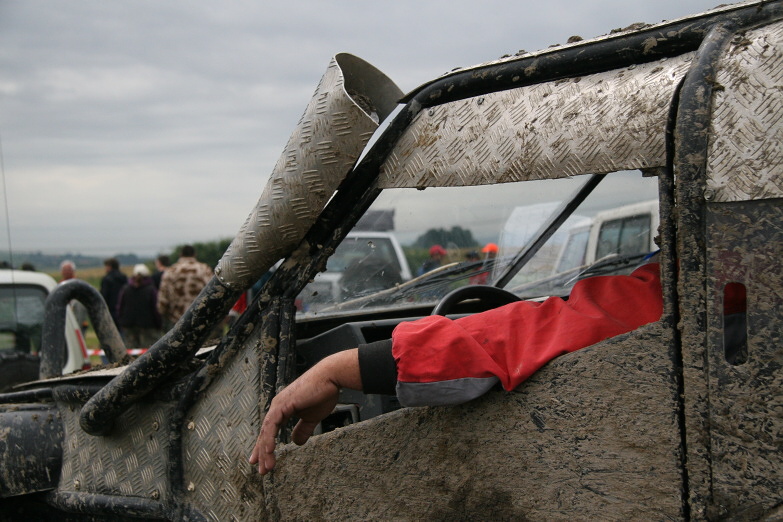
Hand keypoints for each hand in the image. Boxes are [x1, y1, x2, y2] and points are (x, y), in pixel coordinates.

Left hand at [249, 348, 360, 474]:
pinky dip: (269, 439)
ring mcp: (279, 404)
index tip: (262, 460)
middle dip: (262, 452)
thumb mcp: (312, 417)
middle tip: (262, 470)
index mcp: (283, 409)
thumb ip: (302, 429)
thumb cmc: (323, 393)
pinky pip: (272, 425)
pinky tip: (269, 451)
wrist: (330, 377)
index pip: (270, 431)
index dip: (265, 446)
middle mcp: (277, 406)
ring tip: (266, 466)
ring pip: (267, 431)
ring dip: (265, 450)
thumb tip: (296, 442)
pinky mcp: (283, 404)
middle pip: (266, 433)